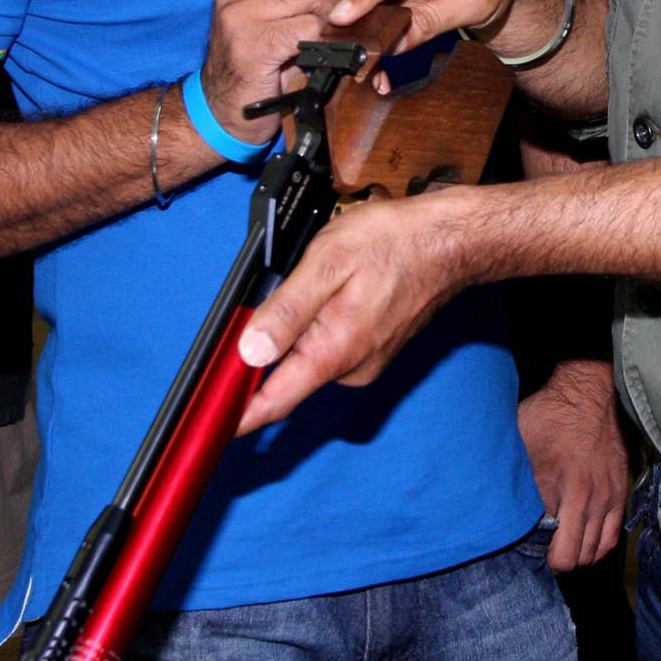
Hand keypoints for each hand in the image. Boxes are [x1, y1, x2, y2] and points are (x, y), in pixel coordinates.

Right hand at [198, 0, 353, 148]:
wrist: (227, 105)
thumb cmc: (264, 50)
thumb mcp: (275, 2)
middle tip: (346, 6)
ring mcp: (238, 11)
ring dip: (335, 10)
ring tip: (333, 30)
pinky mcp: (251, 44)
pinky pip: (310, 26)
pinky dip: (327, 39)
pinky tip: (323, 51)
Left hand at [235, 187, 474, 429]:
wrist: (451, 240)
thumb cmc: (394, 243)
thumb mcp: (328, 263)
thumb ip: (287, 310)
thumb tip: (248, 353)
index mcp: (333, 351)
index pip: (274, 403)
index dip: (237, 416)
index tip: (209, 421)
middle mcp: (351, 369)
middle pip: (287, 375)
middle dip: (269, 343)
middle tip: (275, 290)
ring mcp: (366, 361)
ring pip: (310, 354)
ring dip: (300, 325)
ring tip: (323, 276)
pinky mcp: (375, 349)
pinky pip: (332, 344)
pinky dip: (322, 321)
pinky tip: (340, 284)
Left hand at [518, 359, 627, 572]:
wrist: (588, 394)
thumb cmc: (550, 417)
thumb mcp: (522, 447)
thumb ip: (518, 485)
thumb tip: (505, 513)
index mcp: (564, 491)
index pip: (555, 550)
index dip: (540, 555)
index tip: (530, 547)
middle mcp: (590, 500)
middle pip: (576, 557)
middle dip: (558, 559)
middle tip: (544, 550)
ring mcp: (609, 498)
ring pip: (595, 552)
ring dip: (578, 554)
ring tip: (562, 545)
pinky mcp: (621, 493)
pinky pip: (612, 536)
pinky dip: (597, 545)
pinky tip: (583, 539)